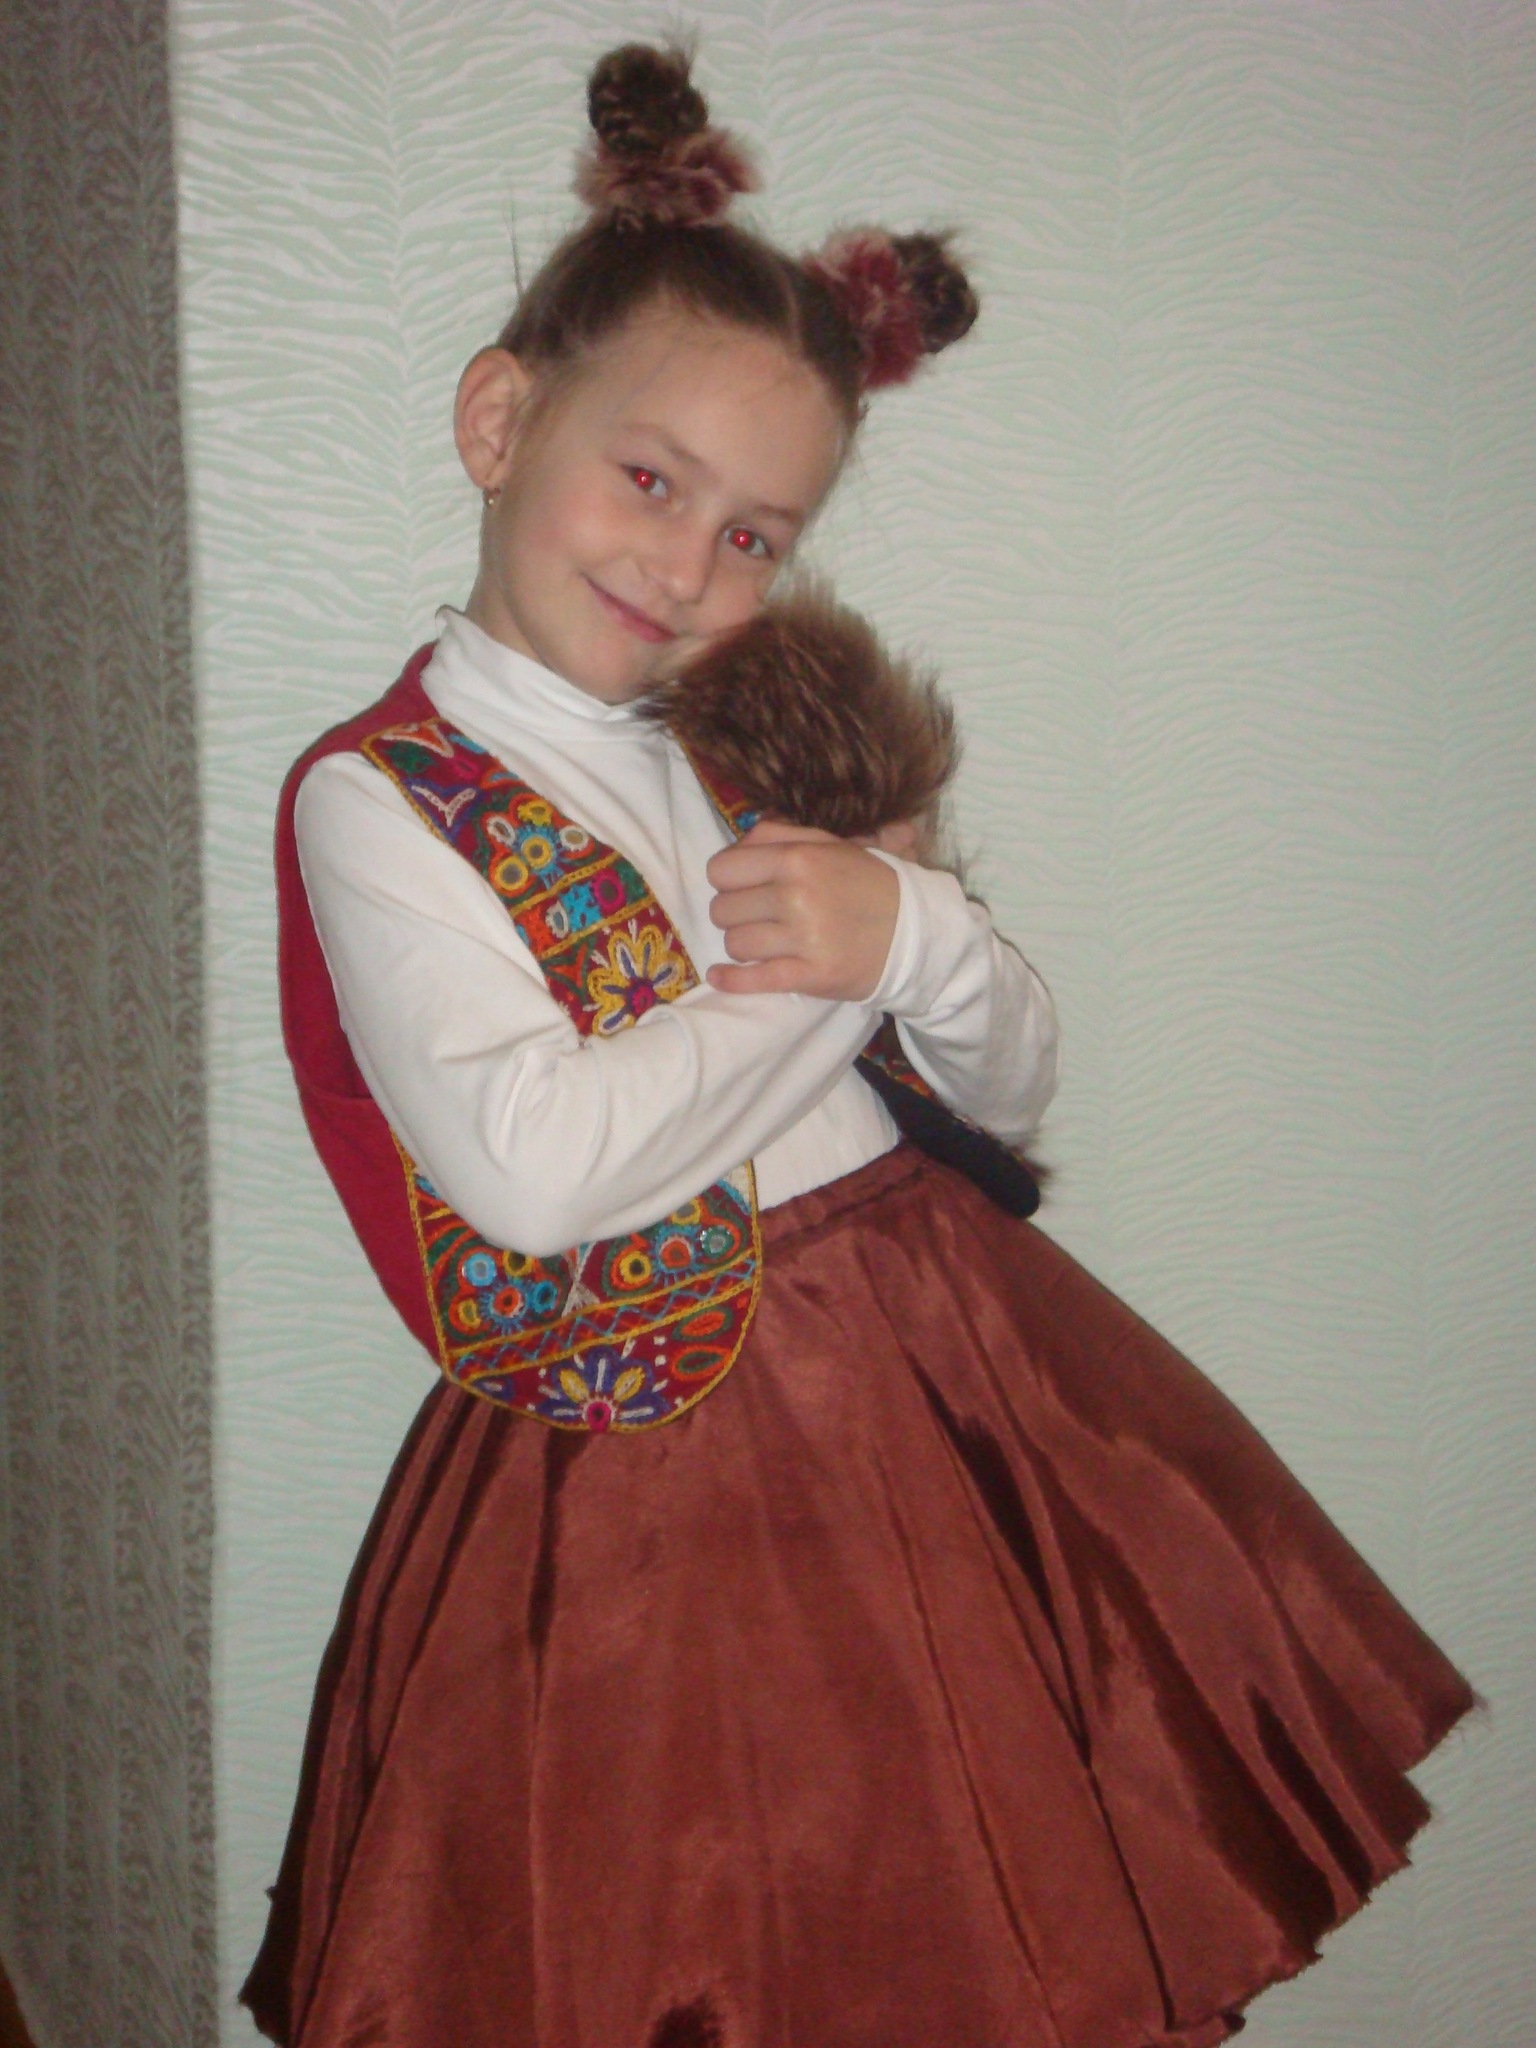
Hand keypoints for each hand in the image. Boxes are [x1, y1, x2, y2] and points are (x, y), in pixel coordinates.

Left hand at [705, 819, 900, 999]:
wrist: (919, 933)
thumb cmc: (873, 885)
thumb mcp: (834, 844)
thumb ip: (783, 835)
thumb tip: (741, 841)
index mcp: (798, 857)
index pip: (722, 869)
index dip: (727, 879)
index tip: (743, 888)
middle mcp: (796, 895)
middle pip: (723, 908)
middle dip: (735, 913)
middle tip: (757, 917)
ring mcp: (802, 938)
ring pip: (735, 943)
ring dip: (743, 945)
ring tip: (763, 942)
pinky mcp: (810, 975)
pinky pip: (752, 979)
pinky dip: (730, 980)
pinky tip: (719, 976)